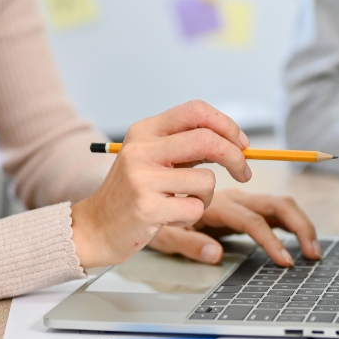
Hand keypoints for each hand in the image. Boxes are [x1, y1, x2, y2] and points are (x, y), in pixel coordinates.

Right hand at [71, 100, 251, 267]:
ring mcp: (142, 178)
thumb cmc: (132, 194)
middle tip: (243, 172)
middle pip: (207, 140)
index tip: (240, 144)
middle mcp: (141, 150)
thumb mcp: (152, 159)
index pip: (195, 111)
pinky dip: (190, 216)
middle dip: (235, 157)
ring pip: (206, 181)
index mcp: (144, 131)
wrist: (95, 227)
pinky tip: (169, 217)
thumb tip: (234, 142)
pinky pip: (195, 208)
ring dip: (206, 196)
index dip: (226, 125)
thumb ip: (185, 147)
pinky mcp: (147, 208)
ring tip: (182, 202)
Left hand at [148, 189, 320, 266]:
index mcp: (214, 204)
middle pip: (274, 204)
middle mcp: (231, 198)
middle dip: (298, 226)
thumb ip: (189, 244)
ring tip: (313, 249)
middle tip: (313, 253)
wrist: (147, 198)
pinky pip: (272, 209)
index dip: (270, 240)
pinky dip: (291, 222)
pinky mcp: (242, 206)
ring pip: (278, 204)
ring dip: (300, 223)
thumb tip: (216, 254)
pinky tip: (301, 240)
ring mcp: (239, 201)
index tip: (284, 260)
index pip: (250, 220)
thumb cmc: (153, 218)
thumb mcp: (163, 236)